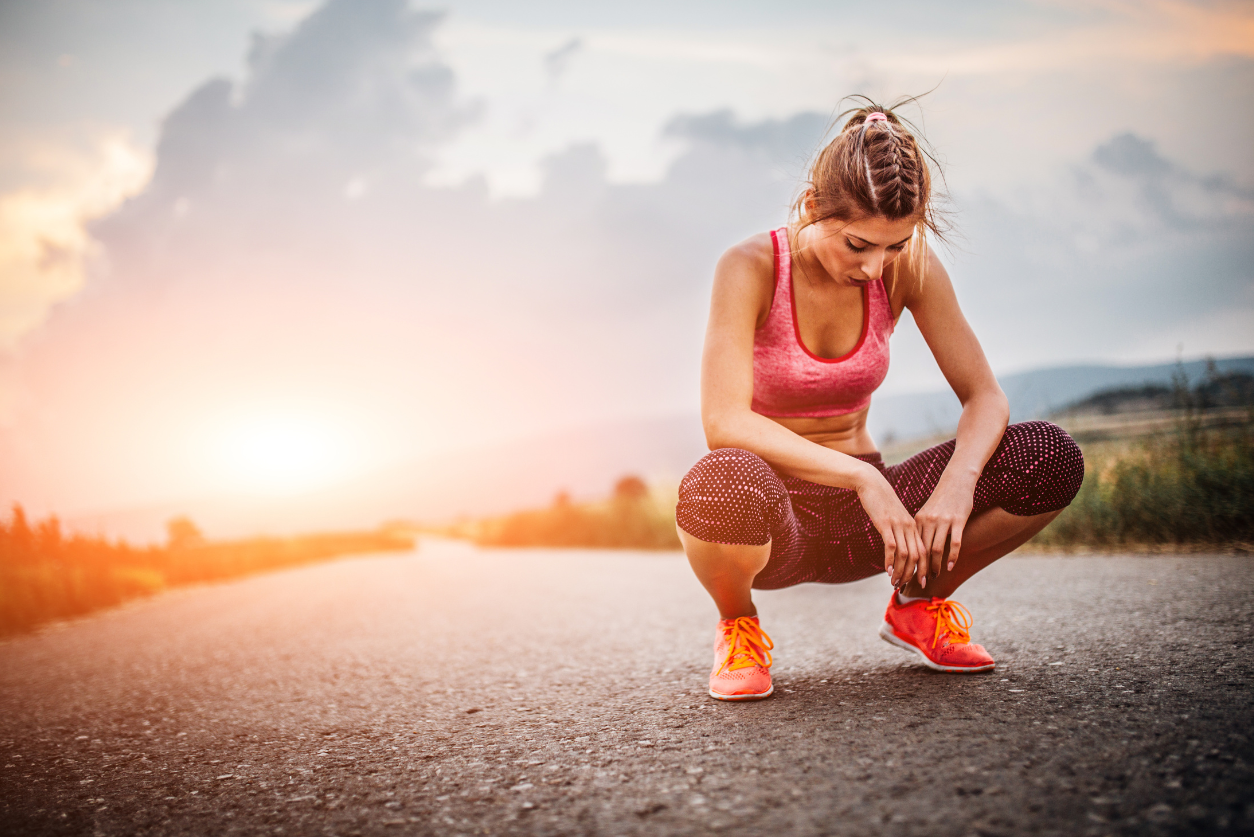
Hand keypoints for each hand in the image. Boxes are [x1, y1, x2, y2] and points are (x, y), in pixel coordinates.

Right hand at [855, 468, 926, 588]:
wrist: (872, 483)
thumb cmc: (882, 501)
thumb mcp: (894, 517)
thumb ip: (899, 530)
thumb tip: (899, 547)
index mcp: (914, 526)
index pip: (924, 551)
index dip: (924, 568)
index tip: (921, 582)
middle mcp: (909, 527)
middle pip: (917, 556)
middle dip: (913, 574)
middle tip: (906, 587)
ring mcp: (898, 526)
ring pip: (905, 554)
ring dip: (901, 571)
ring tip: (894, 583)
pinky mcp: (885, 524)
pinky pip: (892, 547)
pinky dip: (890, 561)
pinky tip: (888, 570)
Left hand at [913, 478, 974, 587]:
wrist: (956, 481)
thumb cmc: (942, 500)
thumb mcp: (927, 513)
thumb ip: (922, 528)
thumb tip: (916, 547)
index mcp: (918, 520)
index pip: (911, 546)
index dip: (908, 563)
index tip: (905, 575)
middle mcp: (928, 521)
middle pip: (921, 550)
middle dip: (919, 568)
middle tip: (919, 582)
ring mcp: (943, 521)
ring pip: (936, 549)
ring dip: (935, 566)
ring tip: (934, 577)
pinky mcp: (958, 521)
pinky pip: (953, 543)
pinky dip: (951, 557)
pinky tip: (949, 567)